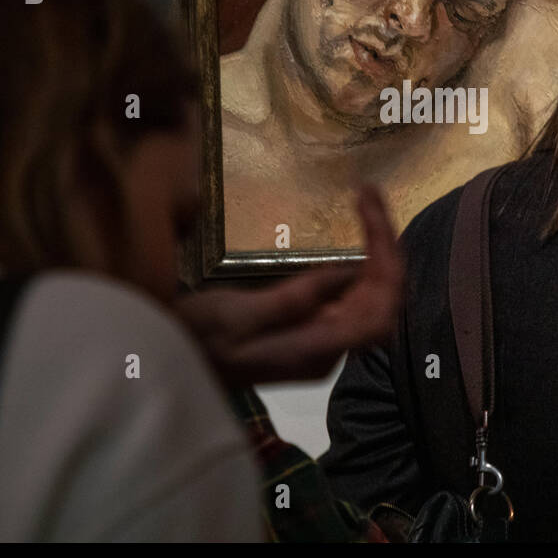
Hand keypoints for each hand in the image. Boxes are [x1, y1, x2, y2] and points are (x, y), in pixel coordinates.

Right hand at [175, 184, 402, 385]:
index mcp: (315, 349)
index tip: (372, 213)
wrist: (170, 364)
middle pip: (381, 300)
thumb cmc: (196, 340)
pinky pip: (351, 297)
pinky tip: (355, 239)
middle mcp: (328, 350)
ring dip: (377, 252)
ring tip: (367, 205)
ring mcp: (321, 342)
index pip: (379, 310)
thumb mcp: (239, 315)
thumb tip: (349, 271)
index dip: (387, 262)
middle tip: (369, 193)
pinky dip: (361, 264)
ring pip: (370, 297)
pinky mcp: (311, 332)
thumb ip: (295, 299)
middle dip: (386, 246)